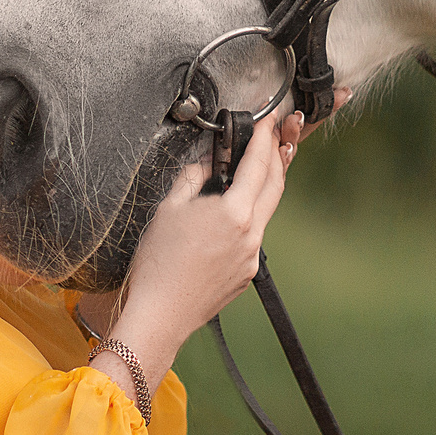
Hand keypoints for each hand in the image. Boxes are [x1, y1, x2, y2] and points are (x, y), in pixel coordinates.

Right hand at [100, 108, 305, 397]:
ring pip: (266, 212)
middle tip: (274, 135)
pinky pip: (253, 237)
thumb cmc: (158, 261)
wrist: (160, 315)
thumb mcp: (170, 208)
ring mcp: (252, 257)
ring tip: (258, 168)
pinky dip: (248, 218)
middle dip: (277, 156)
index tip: (266, 119)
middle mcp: (252, 234)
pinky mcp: (247, 275)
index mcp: (235, 212)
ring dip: (265, 187)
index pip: (258, 164)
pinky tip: (232, 214)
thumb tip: (208, 159)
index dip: (264, 137)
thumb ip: (194, 176)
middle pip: (276, 185)